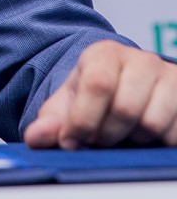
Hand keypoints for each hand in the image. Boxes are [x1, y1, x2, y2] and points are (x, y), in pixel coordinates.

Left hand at [24, 40, 176, 148]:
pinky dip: (154, 144)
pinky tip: (141, 136)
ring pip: (151, 124)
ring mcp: (167, 77)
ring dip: (131, 140)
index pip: (98, 84)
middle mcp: (139, 60)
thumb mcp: (68, 105)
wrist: (125, 89)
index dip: (83, 120)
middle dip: (106, 135)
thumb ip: (50, 122)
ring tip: (121, 134)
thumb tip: (36, 137)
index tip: (71, 141)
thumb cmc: (95, 96)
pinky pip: (172, 134)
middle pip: (125, 108)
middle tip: (98, 139)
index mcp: (104, 54)